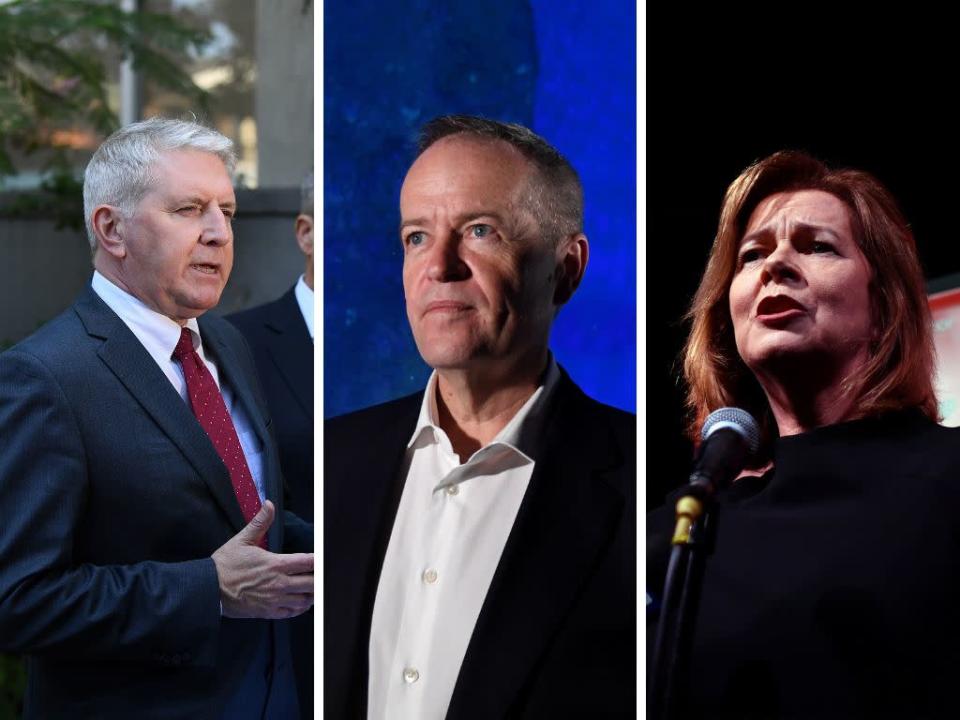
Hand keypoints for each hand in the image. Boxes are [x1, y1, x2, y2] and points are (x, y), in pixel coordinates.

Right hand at [211, 500, 313, 618]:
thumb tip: (270, 504)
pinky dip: (299, 608)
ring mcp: (274, 600)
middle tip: (321, 575)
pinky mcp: (267, 612)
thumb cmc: (225, 564)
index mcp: (276, 564)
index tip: (323, 559)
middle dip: (319, 579)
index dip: (319, 561)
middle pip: (312, 583)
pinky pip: (291, 613)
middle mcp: (279, 583)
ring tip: (313, 589)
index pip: (308, 562)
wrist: (208, 589)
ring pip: (304, 600)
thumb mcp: (242, 539)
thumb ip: (260, 522)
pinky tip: (300, 602)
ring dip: (311, 594)